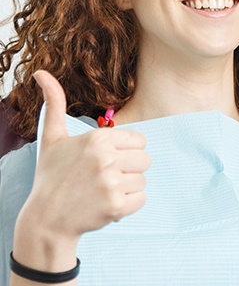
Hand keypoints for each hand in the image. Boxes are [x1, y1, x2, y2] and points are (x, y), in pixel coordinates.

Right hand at [18, 70, 150, 244]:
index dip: (126, 150)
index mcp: (98, 138)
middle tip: (106, 176)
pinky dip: (128, 205)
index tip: (108, 159)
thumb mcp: (52, 137)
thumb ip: (54, 103)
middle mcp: (107, 158)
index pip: (139, 140)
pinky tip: (108, 204)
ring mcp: (112, 183)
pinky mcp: (116, 207)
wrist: (45, 220)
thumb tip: (41, 72)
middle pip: (145, 159)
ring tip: (104, 190)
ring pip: (143, 180)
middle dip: (129, 169)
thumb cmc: (51, 176)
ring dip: (128, 187)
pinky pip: (141, 200)